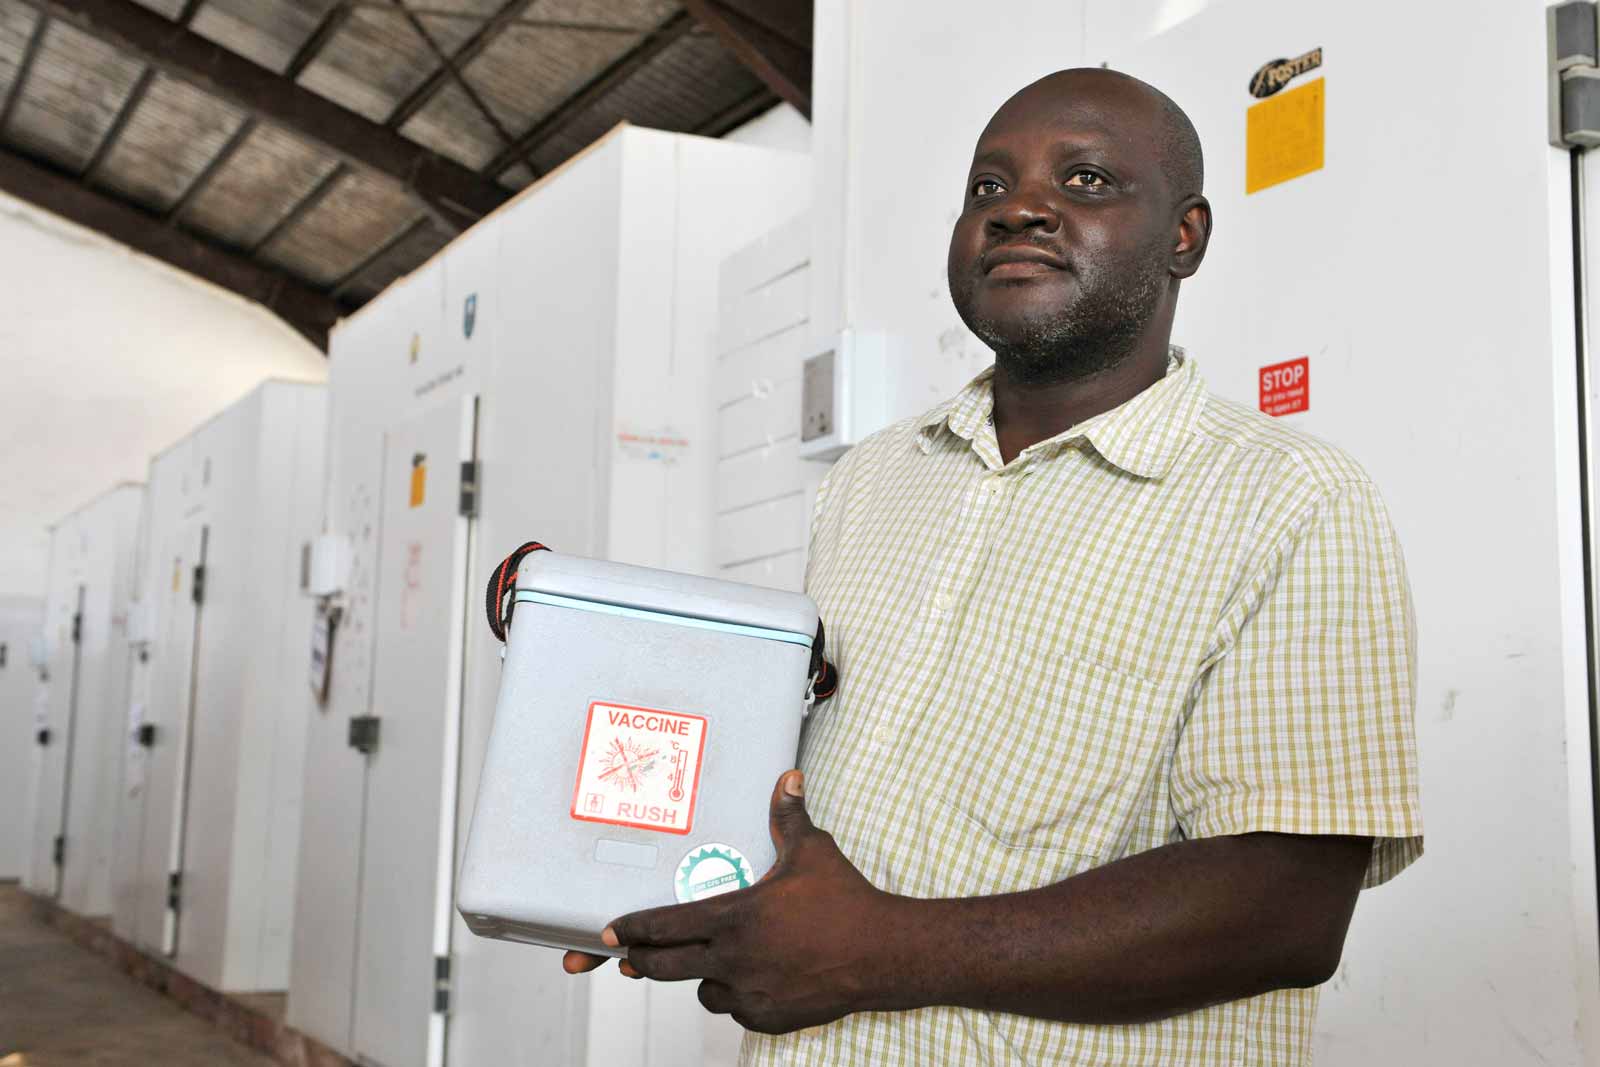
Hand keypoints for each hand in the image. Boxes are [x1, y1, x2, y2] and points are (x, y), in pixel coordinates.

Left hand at [563, 770, 898, 1033]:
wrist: (883, 953)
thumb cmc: (847, 900)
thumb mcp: (813, 850)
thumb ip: (788, 817)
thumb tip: (788, 778)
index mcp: (734, 917)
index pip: (665, 926)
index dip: (632, 929)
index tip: (610, 931)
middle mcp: (734, 959)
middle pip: (665, 968)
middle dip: (642, 961)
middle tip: (629, 957)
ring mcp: (750, 993)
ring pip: (703, 991)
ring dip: (700, 977)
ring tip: (710, 962)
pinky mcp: (769, 1017)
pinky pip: (736, 1010)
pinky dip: (736, 997)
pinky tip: (749, 980)